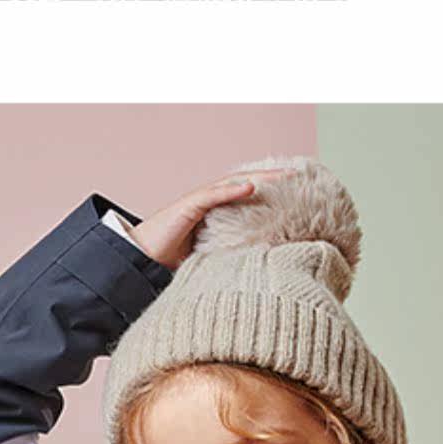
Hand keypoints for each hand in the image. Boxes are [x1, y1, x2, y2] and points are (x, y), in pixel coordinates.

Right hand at [130, 169, 298, 271]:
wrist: (141, 260)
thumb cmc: (171, 262)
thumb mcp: (210, 259)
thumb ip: (230, 256)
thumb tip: (255, 269)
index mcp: (218, 214)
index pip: (250, 196)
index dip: (273, 191)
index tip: (298, 191)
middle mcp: (210, 202)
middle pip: (247, 183)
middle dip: (274, 178)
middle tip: (301, 174)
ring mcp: (198, 202)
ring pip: (234, 183)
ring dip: (261, 177)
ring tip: (284, 175)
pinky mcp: (187, 207)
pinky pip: (213, 195)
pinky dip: (232, 189)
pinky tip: (251, 185)